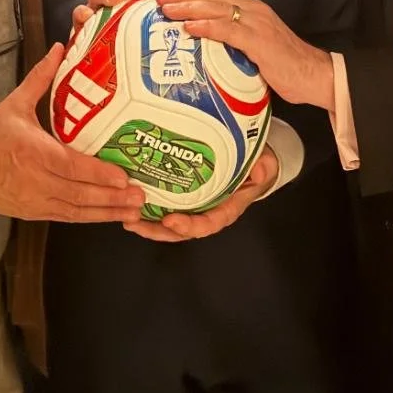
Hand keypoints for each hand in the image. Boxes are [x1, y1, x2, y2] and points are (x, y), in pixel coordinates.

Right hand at [0, 43, 144, 222]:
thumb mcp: (14, 104)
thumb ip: (40, 78)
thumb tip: (60, 48)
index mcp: (34, 151)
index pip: (70, 166)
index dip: (97, 174)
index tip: (123, 176)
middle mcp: (38, 180)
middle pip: (79, 193)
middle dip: (111, 197)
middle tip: (139, 196)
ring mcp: (38, 200)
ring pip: (77, 210)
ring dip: (107, 212)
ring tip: (134, 210)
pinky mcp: (38, 213)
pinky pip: (68, 218)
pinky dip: (91, 218)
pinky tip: (111, 216)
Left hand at [122, 149, 279, 242]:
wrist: (254, 162)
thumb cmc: (257, 165)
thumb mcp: (265, 163)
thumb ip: (263, 167)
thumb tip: (261, 170)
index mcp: (227, 208)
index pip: (209, 223)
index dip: (190, 226)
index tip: (170, 221)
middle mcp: (209, 212)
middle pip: (183, 230)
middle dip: (159, 230)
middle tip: (136, 223)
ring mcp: (195, 207)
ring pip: (170, 224)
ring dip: (149, 225)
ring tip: (128, 220)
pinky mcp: (185, 198)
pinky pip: (166, 208)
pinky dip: (150, 212)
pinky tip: (132, 207)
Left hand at [157, 0, 334, 110]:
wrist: (315, 76)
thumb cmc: (284, 66)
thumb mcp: (254, 48)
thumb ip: (233, 41)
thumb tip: (205, 45)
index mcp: (251, 10)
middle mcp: (253, 11)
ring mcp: (257, 24)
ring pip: (217, 8)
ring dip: (188, 6)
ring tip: (166, 8)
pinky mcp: (260, 42)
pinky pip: (229, 30)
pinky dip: (207, 26)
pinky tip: (190, 27)